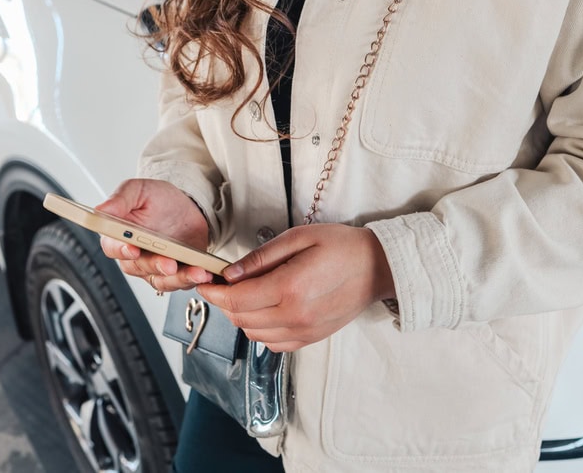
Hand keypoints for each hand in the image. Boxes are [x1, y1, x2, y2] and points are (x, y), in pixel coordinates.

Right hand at [97, 179, 212, 290]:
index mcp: (119, 235)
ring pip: (160, 280)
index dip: (121, 251)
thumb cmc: (159, 199)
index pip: (113, 247)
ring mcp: (154, 267)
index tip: (133, 249)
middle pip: (138, 268)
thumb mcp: (139, 190)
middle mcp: (134, 256)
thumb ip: (120, 199)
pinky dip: (192, 280)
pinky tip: (203, 273)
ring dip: (178, 278)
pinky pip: (180, 282)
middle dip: (155, 266)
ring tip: (196, 272)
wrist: (188, 207)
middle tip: (170, 264)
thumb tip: (100, 209)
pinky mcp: (175, 273)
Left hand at [197, 224, 394, 351]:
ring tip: (246, 294)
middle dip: (225, 303)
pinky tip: (267, 310)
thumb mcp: (298, 238)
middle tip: (224, 284)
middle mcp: (295, 317)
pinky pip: (273, 344)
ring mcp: (304, 331)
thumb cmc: (341, 247)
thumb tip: (230, 273)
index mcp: (290, 289)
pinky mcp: (311, 338)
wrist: (379, 267)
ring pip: (254, 334)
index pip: (236, 301)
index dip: (213, 293)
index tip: (204, 283)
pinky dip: (261, 330)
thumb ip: (261, 258)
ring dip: (242, 317)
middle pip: (241, 319)